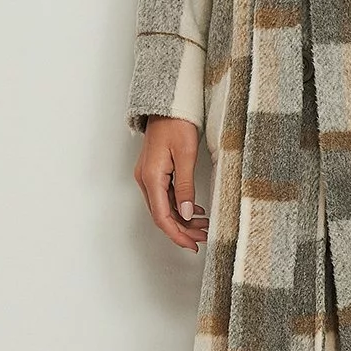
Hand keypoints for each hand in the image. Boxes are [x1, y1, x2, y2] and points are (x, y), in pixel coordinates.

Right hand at [134, 117, 208, 252]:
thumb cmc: (177, 124)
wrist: (169, 105)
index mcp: (151, 177)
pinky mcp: (155, 172)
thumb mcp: (186, 156)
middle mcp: (146, 179)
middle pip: (162, 215)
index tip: (192, 245)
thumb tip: (184, 214)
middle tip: (204, 237)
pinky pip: (165, 196)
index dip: (177, 234)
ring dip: (182, 219)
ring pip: (164, 207)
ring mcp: (149, 176)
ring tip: (204, 225)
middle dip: (183, 230)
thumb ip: (185, 187)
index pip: (162, 217)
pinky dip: (180, 206)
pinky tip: (195, 210)